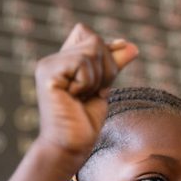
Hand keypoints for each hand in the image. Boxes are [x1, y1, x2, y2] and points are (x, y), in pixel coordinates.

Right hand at [34, 23, 138, 161]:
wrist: (71, 146)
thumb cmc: (85, 122)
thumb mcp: (104, 87)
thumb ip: (113, 65)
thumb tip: (132, 46)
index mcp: (63, 60)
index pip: (87, 33)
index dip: (102, 55)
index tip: (97, 84)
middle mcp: (52, 59)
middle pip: (94, 41)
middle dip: (104, 70)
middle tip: (89, 94)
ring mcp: (48, 65)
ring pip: (91, 51)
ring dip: (96, 79)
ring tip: (81, 98)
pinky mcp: (48, 74)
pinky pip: (83, 63)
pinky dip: (88, 83)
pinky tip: (74, 98)